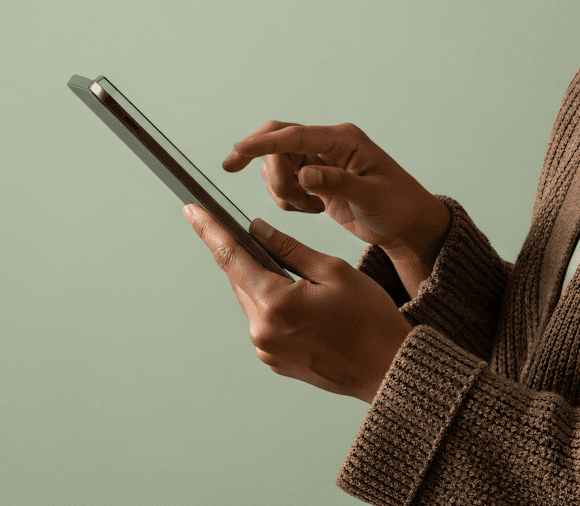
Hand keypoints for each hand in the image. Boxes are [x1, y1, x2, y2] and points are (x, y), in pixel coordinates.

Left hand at [184, 203, 411, 403]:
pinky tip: (307, 307)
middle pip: (241, 281)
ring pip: (253, 301)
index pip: (231, 258)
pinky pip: (265, 323)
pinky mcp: (274, 361)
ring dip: (267, 284)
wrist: (387, 369)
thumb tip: (255, 230)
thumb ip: (289, 249)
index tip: (191, 210)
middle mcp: (262, 330)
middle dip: (251, 258)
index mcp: (276, 303)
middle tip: (272, 243)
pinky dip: (276, 306)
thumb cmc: (370, 319)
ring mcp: (266, 350)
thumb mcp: (334, 271)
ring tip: (308, 284)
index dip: (209, 230)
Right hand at [222, 121, 449, 256]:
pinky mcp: (313, 177)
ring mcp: (319, 160)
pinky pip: (283, 183)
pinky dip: (289, 200)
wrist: (406, 223)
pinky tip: (314, 209)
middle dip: (275, 174)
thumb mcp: (372, 197)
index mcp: (344, 140)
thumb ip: (338, 184)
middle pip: (278, 147)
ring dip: (284, 192)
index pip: (295, 135)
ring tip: (314, 208)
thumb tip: (305, 175)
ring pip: (276, 167)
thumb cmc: (398, 206)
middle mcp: (328, 144)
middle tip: (296, 203)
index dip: (263, 143)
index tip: (237, 152)